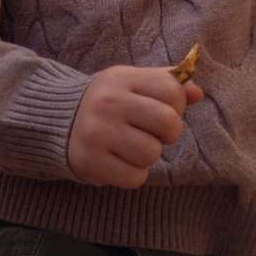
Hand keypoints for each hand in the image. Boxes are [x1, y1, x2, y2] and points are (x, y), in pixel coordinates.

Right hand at [65, 65, 191, 187]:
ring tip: (132, 147)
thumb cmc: (107, 102)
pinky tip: (120, 162)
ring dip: (149, 156)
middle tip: (153, 134)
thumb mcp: (132, 83)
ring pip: (152, 153)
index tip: (161, 111)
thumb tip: (198, 94)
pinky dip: (134, 174)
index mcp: (122, 78)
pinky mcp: (91, 161)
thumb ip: (166, 83)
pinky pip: (135, 177)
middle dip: (169, 133)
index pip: (173, 90)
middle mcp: (109, 103)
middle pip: (168, 123)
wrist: (58, 121)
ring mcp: (98, 133)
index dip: (177, 105)